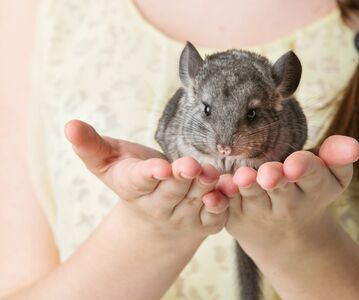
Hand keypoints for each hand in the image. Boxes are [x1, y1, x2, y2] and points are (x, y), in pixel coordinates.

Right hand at [64, 120, 228, 240]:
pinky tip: (229, 191)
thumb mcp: (108, 161)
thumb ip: (91, 145)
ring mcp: (182, 217)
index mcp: (135, 188)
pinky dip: (223, 206)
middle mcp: (158, 207)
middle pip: (172, 191)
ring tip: (211, 175)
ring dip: (205, 190)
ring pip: (195, 202)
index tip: (159, 167)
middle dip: (182, 178)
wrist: (154, 214)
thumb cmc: (131, 177)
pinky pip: (215, 217)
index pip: (141, 182)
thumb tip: (69, 125)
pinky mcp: (204, 223)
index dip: (150, 175)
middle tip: (192, 165)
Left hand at [218, 135, 358, 257]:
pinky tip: (215, 191)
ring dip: (246, 188)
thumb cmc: (309, 192)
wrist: (287, 236)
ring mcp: (259, 212)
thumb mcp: (330, 178)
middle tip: (269, 174)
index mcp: (313, 189)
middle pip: (280, 188)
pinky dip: (220, 201)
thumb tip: (353, 145)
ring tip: (242, 178)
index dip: (305, 168)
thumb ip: (337, 157)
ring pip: (251, 198)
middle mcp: (287, 204)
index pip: (313, 176)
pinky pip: (226, 208)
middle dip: (275, 179)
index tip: (296, 164)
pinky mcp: (235, 217)